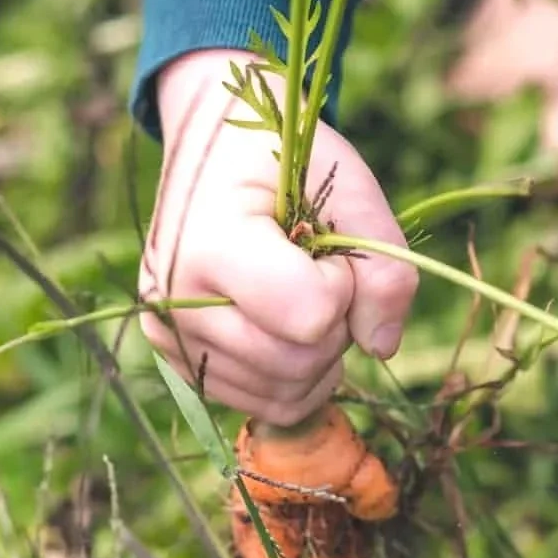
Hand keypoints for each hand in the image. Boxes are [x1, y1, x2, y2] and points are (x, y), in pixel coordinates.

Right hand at [140, 49, 416, 425]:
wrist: (209, 153)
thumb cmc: (280, 158)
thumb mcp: (347, 184)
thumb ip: (384, 261)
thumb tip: (381, 348)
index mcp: (208, 244)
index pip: (310, 314)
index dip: (342, 285)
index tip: (324, 244)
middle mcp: (175, 302)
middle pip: (298, 364)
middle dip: (335, 323)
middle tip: (318, 270)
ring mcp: (173, 339)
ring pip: (286, 395)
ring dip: (320, 354)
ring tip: (300, 294)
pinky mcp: (185, 364)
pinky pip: (268, 404)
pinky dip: (298, 377)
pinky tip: (289, 328)